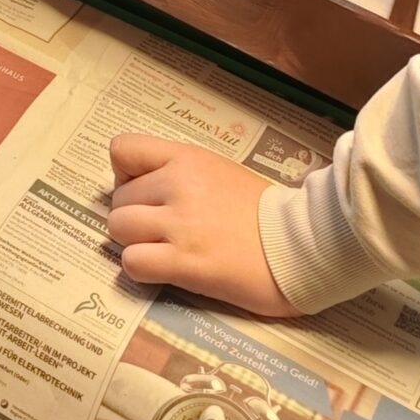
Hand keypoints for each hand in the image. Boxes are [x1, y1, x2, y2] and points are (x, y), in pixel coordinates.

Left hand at [106, 134, 301, 316]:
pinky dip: (142, 269)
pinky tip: (165, 270)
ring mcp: (179, 225)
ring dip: (134, 243)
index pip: (122, 149)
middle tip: (162, 230)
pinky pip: (132, 263)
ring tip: (162, 251)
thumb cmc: (262, 211)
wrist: (301, 245)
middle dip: (133, 216)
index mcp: (186, 158)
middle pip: (118, 200)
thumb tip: (139, 187)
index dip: (125, 174)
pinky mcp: (184, 263)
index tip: (145, 192)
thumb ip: (179, 173)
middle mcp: (177, 186)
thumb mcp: (218, 171)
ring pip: (118, 229)